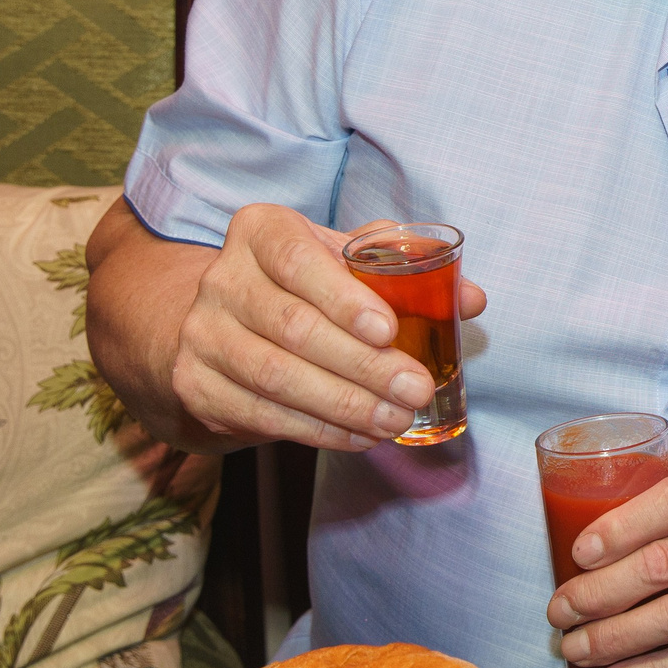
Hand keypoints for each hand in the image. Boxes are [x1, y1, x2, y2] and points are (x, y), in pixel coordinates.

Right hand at [167, 205, 487, 448]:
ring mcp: (202, 334)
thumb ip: (407, 271)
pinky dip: (318, 429)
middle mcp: (223, 279)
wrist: (222, 329)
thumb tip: (471, 298)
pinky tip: (360, 435)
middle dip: (363, 365)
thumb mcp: (346, 263)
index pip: (297, 259)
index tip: (388, 330)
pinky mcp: (195, 386)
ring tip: (396, 418)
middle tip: (416, 388)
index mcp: (261, 231)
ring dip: (345, 405)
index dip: (343, 298)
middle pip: (294, 327)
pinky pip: (262, 413)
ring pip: (276, 376)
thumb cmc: (303, 287)